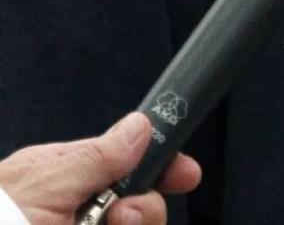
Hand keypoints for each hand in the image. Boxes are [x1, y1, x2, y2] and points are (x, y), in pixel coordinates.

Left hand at [0, 113, 200, 224]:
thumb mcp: (38, 188)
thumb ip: (93, 158)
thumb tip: (140, 126)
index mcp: (58, 180)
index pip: (125, 160)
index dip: (160, 165)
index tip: (187, 175)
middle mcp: (71, 216)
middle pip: (137, 209)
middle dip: (140, 215)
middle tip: (113, 223)